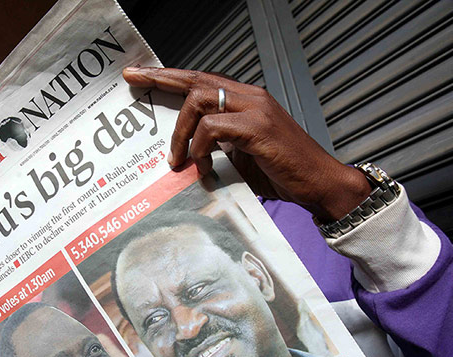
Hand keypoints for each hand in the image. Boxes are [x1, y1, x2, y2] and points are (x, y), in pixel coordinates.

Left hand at [122, 67, 370, 221]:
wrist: (320, 185)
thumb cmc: (283, 172)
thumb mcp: (243, 155)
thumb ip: (219, 145)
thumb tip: (189, 152)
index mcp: (245, 101)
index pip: (201, 81)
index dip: (169, 75)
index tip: (140, 74)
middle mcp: (250, 97)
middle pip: (196, 80)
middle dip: (160, 79)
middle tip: (133, 80)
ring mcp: (256, 110)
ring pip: (200, 102)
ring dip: (181, 133)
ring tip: (178, 161)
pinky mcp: (259, 128)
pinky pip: (214, 128)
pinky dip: (201, 149)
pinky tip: (202, 169)